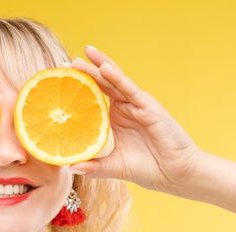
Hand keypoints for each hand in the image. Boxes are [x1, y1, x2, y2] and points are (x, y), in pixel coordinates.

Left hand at [70, 46, 203, 194]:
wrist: (174, 174)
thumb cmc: (146, 168)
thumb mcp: (113, 166)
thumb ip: (92, 166)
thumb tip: (69, 167)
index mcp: (115, 118)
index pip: (94, 96)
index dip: (79, 86)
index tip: (60, 79)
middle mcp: (125, 108)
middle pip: (103, 83)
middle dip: (86, 70)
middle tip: (66, 62)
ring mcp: (137, 105)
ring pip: (115, 80)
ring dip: (100, 66)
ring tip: (85, 53)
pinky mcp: (148, 106)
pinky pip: (130, 89)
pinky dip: (117, 78)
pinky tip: (104, 68)